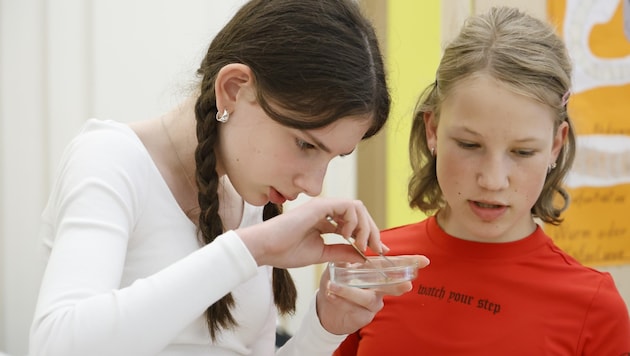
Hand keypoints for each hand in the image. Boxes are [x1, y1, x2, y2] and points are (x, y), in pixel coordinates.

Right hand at [236, 197, 382, 267]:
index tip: (379, 251)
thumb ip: (341, 253)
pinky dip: (353, 221)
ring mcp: (323, 206)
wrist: (265, 248)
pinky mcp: (320, 206)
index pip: (354, 222)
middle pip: (359, 212)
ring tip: (360, 244)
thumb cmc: (285, 251)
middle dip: (372, 230)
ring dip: (364, 226)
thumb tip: (361, 257)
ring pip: (357, 207)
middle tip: (377, 248)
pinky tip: (347, 235)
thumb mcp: (321, 254)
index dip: (369, 235)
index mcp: (325, 220)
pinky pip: (347, 206)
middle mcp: (325, 210)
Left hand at [315, 255, 429, 334]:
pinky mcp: (364, 316)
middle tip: (407, 285)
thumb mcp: (338, 265)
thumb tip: (356, 249)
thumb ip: (347, 257)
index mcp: (376, 271)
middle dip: (398, 285)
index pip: (394, 265)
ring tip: (332, 286)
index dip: (410, 263)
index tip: (424, 261)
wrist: (326, 307)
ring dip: (349, 291)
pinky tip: (329, 294)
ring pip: (366, 298)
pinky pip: (353, 308)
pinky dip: (339, 300)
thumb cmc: (336, 282)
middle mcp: (378, 287)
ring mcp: (373, 303)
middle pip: (392, 285)